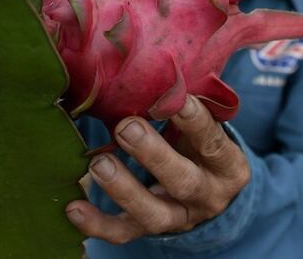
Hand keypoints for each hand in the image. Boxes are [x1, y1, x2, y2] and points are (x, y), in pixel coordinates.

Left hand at [65, 95, 250, 244]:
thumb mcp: (208, 127)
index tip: (177, 98)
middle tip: (127, 127)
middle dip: (153, 154)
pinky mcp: (150, 230)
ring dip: (124, 189)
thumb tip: (158, 69)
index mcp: (228, 166)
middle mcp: (208, 196)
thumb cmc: (202, 145)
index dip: (196, 122)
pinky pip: (124, 233)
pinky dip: (98, 224)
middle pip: (183, 181)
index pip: (214, 143)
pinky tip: (74, 208)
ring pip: (153, 213)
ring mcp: (178, 218)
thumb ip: (188, 106)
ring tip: (99, 164)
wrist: (210, 192)